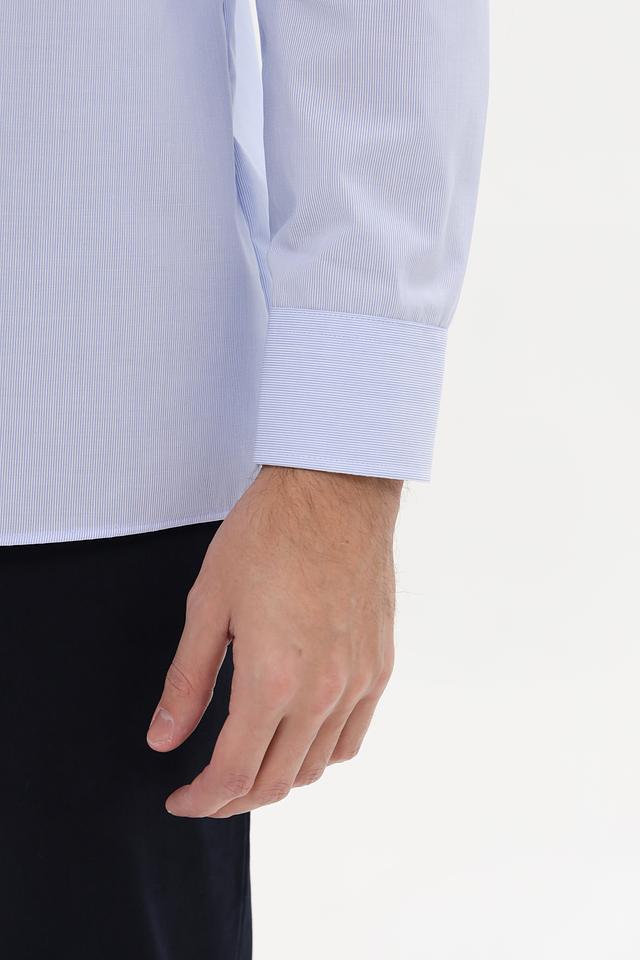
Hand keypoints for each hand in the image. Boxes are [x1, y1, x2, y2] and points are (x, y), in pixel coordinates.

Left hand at [146, 465, 401, 817]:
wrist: (335, 489)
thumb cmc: (268, 533)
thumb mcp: (209, 604)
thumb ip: (187, 682)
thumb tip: (163, 739)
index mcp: (273, 680)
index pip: (234, 773)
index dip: (202, 799)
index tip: (180, 800)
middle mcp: (323, 692)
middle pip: (278, 781)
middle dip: (233, 798)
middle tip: (206, 791)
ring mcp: (359, 681)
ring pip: (318, 766)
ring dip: (278, 779)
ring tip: (248, 765)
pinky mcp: (380, 665)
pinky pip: (352, 736)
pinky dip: (321, 753)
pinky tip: (298, 736)